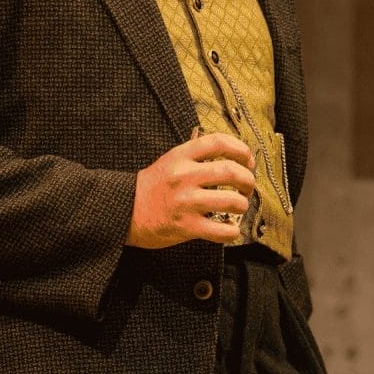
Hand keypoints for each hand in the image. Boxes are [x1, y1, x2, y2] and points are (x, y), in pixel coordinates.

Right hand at [126, 132, 255, 248]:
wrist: (125, 211)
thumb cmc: (153, 187)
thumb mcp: (170, 160)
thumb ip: (197, 156)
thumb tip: (233, 158)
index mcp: (181, 156)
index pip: (219, 142)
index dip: (241, 149)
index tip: (248, 160)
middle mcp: (184, 176)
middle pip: (231, 171)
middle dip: (248, 180)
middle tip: (248, 187)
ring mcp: (186, 202)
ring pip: (231, 201)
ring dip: (242, 205)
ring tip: (239, 206)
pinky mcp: (186, 226)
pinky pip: (221, 231)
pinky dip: (233, 231)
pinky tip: (230, 228)